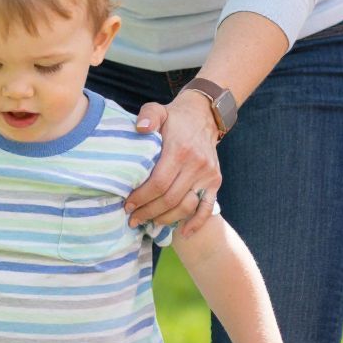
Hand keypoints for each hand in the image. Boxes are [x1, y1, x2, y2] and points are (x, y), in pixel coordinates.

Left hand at [126, 92, 221, 239]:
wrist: (204, 115)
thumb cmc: (174, 118)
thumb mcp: (157, 110)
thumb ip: (148, 116)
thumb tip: (140, 128)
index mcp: (180, 150)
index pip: (158, 183)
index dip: (141, 198)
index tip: (127, 205)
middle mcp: (196, 164)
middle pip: (170, 198)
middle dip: (148, 212)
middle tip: (133, 219)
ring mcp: (208, 174)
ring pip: (186, 206)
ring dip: (166, 219)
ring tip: (149, 222)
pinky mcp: (215, 181)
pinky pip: (207, 207)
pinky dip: (196, 223)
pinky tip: (183, 233)